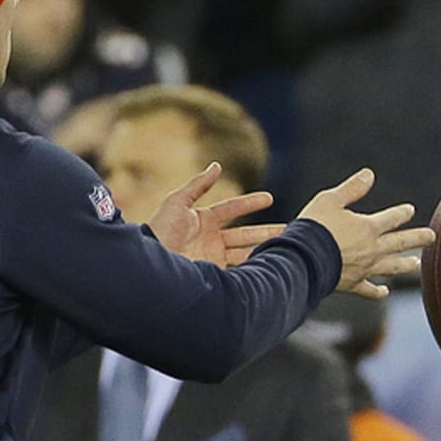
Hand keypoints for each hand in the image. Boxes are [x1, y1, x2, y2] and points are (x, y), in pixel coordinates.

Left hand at [147, 163, 285, 265]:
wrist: (151, 266)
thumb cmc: (160, 231)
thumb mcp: (177, 203)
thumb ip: (198, 185)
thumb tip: (217, 165)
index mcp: (204, 220)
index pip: (232, 208)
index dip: (250, 202)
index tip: (270, 197)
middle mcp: (211, 240)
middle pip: (245, 233)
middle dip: (266, 231)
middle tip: (289, 229)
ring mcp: (213, 258)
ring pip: (245, 252)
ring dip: (264, 249)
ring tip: (284, 249)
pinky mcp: (214, 275)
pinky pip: (239, 270)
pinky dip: (253, 267)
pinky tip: (269, 266)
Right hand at [298, 168, 434, 297]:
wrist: (301, 260)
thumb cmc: (313, 228)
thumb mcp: (330, 200)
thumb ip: (352, 188)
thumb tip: (370, 175)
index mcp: (368, 228)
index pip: (392, 218)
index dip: (402, 213)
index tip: (410, 210)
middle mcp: (371, 249)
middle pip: (400, 243)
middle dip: (417, 238)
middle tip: (432, 236)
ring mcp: (364, 268)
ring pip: (391, 267)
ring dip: (405, 265)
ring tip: (416, 264)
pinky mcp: (352, 284)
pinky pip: (369, 289)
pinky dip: (377, 291)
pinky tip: (385, 292)